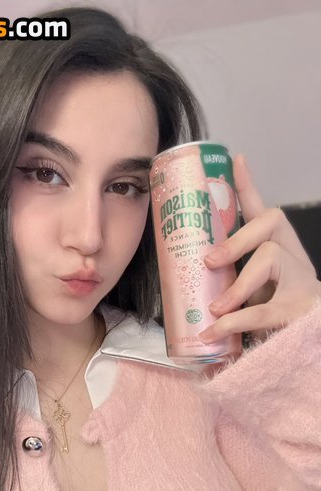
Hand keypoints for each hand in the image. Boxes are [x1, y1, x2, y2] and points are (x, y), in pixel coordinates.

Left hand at [198, 154, 320, 344]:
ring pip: (269, 260)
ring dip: (238, 285)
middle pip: (268, 224)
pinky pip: (264, 310)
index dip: (248, 185)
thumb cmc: (276, 303)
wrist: (311, 329)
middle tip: (209, 260)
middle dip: (235, 241)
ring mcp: (299, 277)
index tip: (236, 160)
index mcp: (277, 243)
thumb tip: (183, 271)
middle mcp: (291, 252)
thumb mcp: (250, 281)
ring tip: (216, 307)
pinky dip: (236, 321)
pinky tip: (215, 330)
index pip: (261, 209)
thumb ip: (228, 273)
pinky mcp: (299, 306)